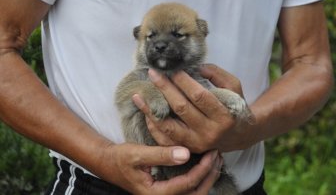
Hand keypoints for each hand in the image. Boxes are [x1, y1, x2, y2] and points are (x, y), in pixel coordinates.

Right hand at [98, 143, 222, 194]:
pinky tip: (205, 165)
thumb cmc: (121, 159)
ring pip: (194, 193)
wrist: (109, 163)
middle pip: (195, 194)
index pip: (187, 184)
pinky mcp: (166, 190)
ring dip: (207, 178)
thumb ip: (161, 155)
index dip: (202, 169)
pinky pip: (188, 189)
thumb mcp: (138, 154)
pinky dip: (199, 178)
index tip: (211, 152)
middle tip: (218, 157)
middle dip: (209, 176)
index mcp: (156, 194)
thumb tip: (186, 153)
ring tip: (216, 160)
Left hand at [132, 64, 257, 152]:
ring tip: (139, 95)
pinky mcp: (187, 149)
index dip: (184, 81)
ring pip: (169, 127)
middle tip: (153, 73)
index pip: (199, 96)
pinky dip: (153, 126)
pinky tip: (145, 112)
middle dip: (165, 88)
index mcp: (224, 116)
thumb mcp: (234, 87)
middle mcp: (210, 132)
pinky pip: (165, 140)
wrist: (238, 135)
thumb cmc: (234, 107)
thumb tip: (196, 67)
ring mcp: (197, 144)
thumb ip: (217, 75)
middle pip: (181, 108)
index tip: (174, 69)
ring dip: (151, 110)